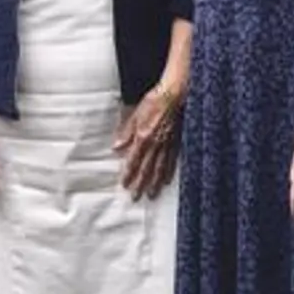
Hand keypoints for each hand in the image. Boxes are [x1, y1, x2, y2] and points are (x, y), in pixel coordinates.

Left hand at [113, 84, 182, 200]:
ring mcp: (167, 145)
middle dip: (140, 184)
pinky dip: (169, 173)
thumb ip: (126, 132)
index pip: (133, 161)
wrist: (175, 95)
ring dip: (154, 183)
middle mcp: (155, 145)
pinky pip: (172, 162)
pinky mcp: (177, 143)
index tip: (124, 185)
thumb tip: (116, 147)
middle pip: (146, 169)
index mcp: (143, 137)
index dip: (128, 174)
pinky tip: (166, 181)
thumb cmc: (153, 101)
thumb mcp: (135, 114)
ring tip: (151, 195)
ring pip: (160, 169)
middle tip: (136, 198)